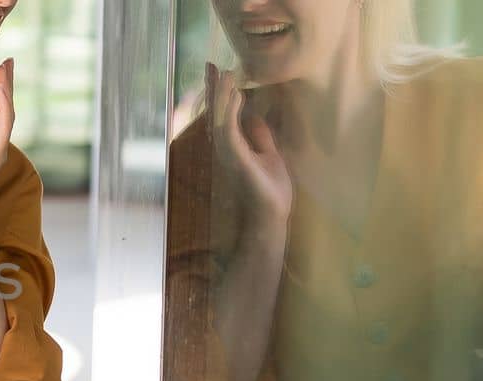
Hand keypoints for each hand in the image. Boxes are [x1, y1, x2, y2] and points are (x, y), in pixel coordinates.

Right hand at [206, 62, 291, 225]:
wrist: (272, 213)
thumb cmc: (270, 189)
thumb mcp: (269, 153)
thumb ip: (260, 136)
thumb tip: (254, 116)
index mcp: (233, 146)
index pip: (223, 114)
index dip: (219, 93)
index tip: (217, 72)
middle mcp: (225, 148)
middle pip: (215, 113)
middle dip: (213, 89)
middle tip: (211, 65)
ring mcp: (228, 153)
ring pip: (219, 118)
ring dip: (221, 95)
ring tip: (224, 73)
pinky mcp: (235, 158)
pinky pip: (228, 129)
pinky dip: (229, 111)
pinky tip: (234, 96)